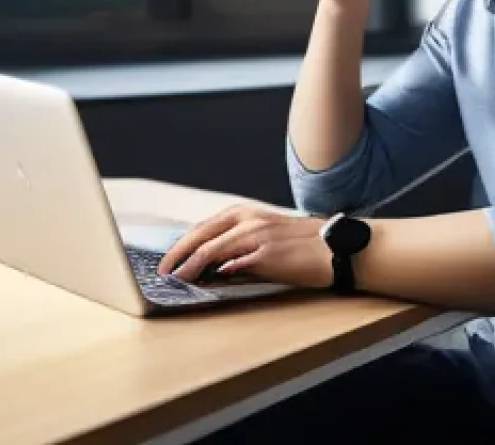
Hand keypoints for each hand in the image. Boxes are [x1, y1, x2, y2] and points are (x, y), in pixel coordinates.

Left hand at [157, 205, 333, 288]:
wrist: (332, 248)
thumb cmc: (298, 245)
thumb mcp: (264, 236)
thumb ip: (236, 245)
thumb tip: (208, 266)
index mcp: (245, 213)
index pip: (202, 228)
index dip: (181, 245)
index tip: (166, 262)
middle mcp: (248, 219)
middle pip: (201, 234)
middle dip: (177, 255)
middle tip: (161, 273)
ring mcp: (257, 234)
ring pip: (212, 248)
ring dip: (190, 266)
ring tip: (176, 281)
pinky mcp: (267, 253)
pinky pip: (235, 262)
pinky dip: (218, 271)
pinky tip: (206, 281)